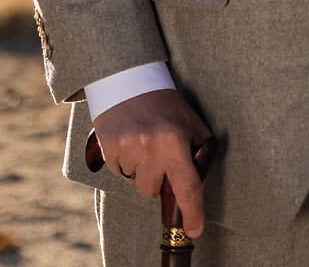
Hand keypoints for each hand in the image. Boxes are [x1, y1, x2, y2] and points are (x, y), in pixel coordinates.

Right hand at [91, 88, 213, 237]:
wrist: (129, 80)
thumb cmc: (164, 104)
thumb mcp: (191, 122)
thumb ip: (199, 151)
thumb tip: (198, 184)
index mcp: (175, 141)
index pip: (187, 186)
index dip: (192, 212)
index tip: (194, 229)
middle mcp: (151, 147)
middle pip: (152, 190)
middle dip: (156, 178)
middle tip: (157, 154)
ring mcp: (127, 148)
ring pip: (134, 182)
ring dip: (139, 170)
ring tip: (142, 142)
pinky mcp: (108, 147)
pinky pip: (117, 171)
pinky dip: (123, 161)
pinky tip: (128, 140)